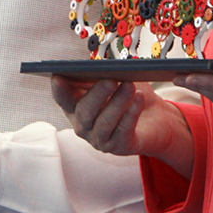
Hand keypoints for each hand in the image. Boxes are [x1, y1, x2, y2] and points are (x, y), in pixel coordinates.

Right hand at [52, 75, 194, 171]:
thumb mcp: (114, 81)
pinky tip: (139, 98)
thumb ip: (103, 74)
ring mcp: (99, 139)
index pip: (63, 99)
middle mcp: (83, 125)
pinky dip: (131, 112)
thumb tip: (101, 65)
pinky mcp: (119, 146)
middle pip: (84, 111)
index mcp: (76, 107)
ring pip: (105, 122)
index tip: (59, 77)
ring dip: (117, 102)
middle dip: (96, 94)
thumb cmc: (129, 97)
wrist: (154, 120)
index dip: (59, 90)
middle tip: (110, 80)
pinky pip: (124, 129)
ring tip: (129, 85)